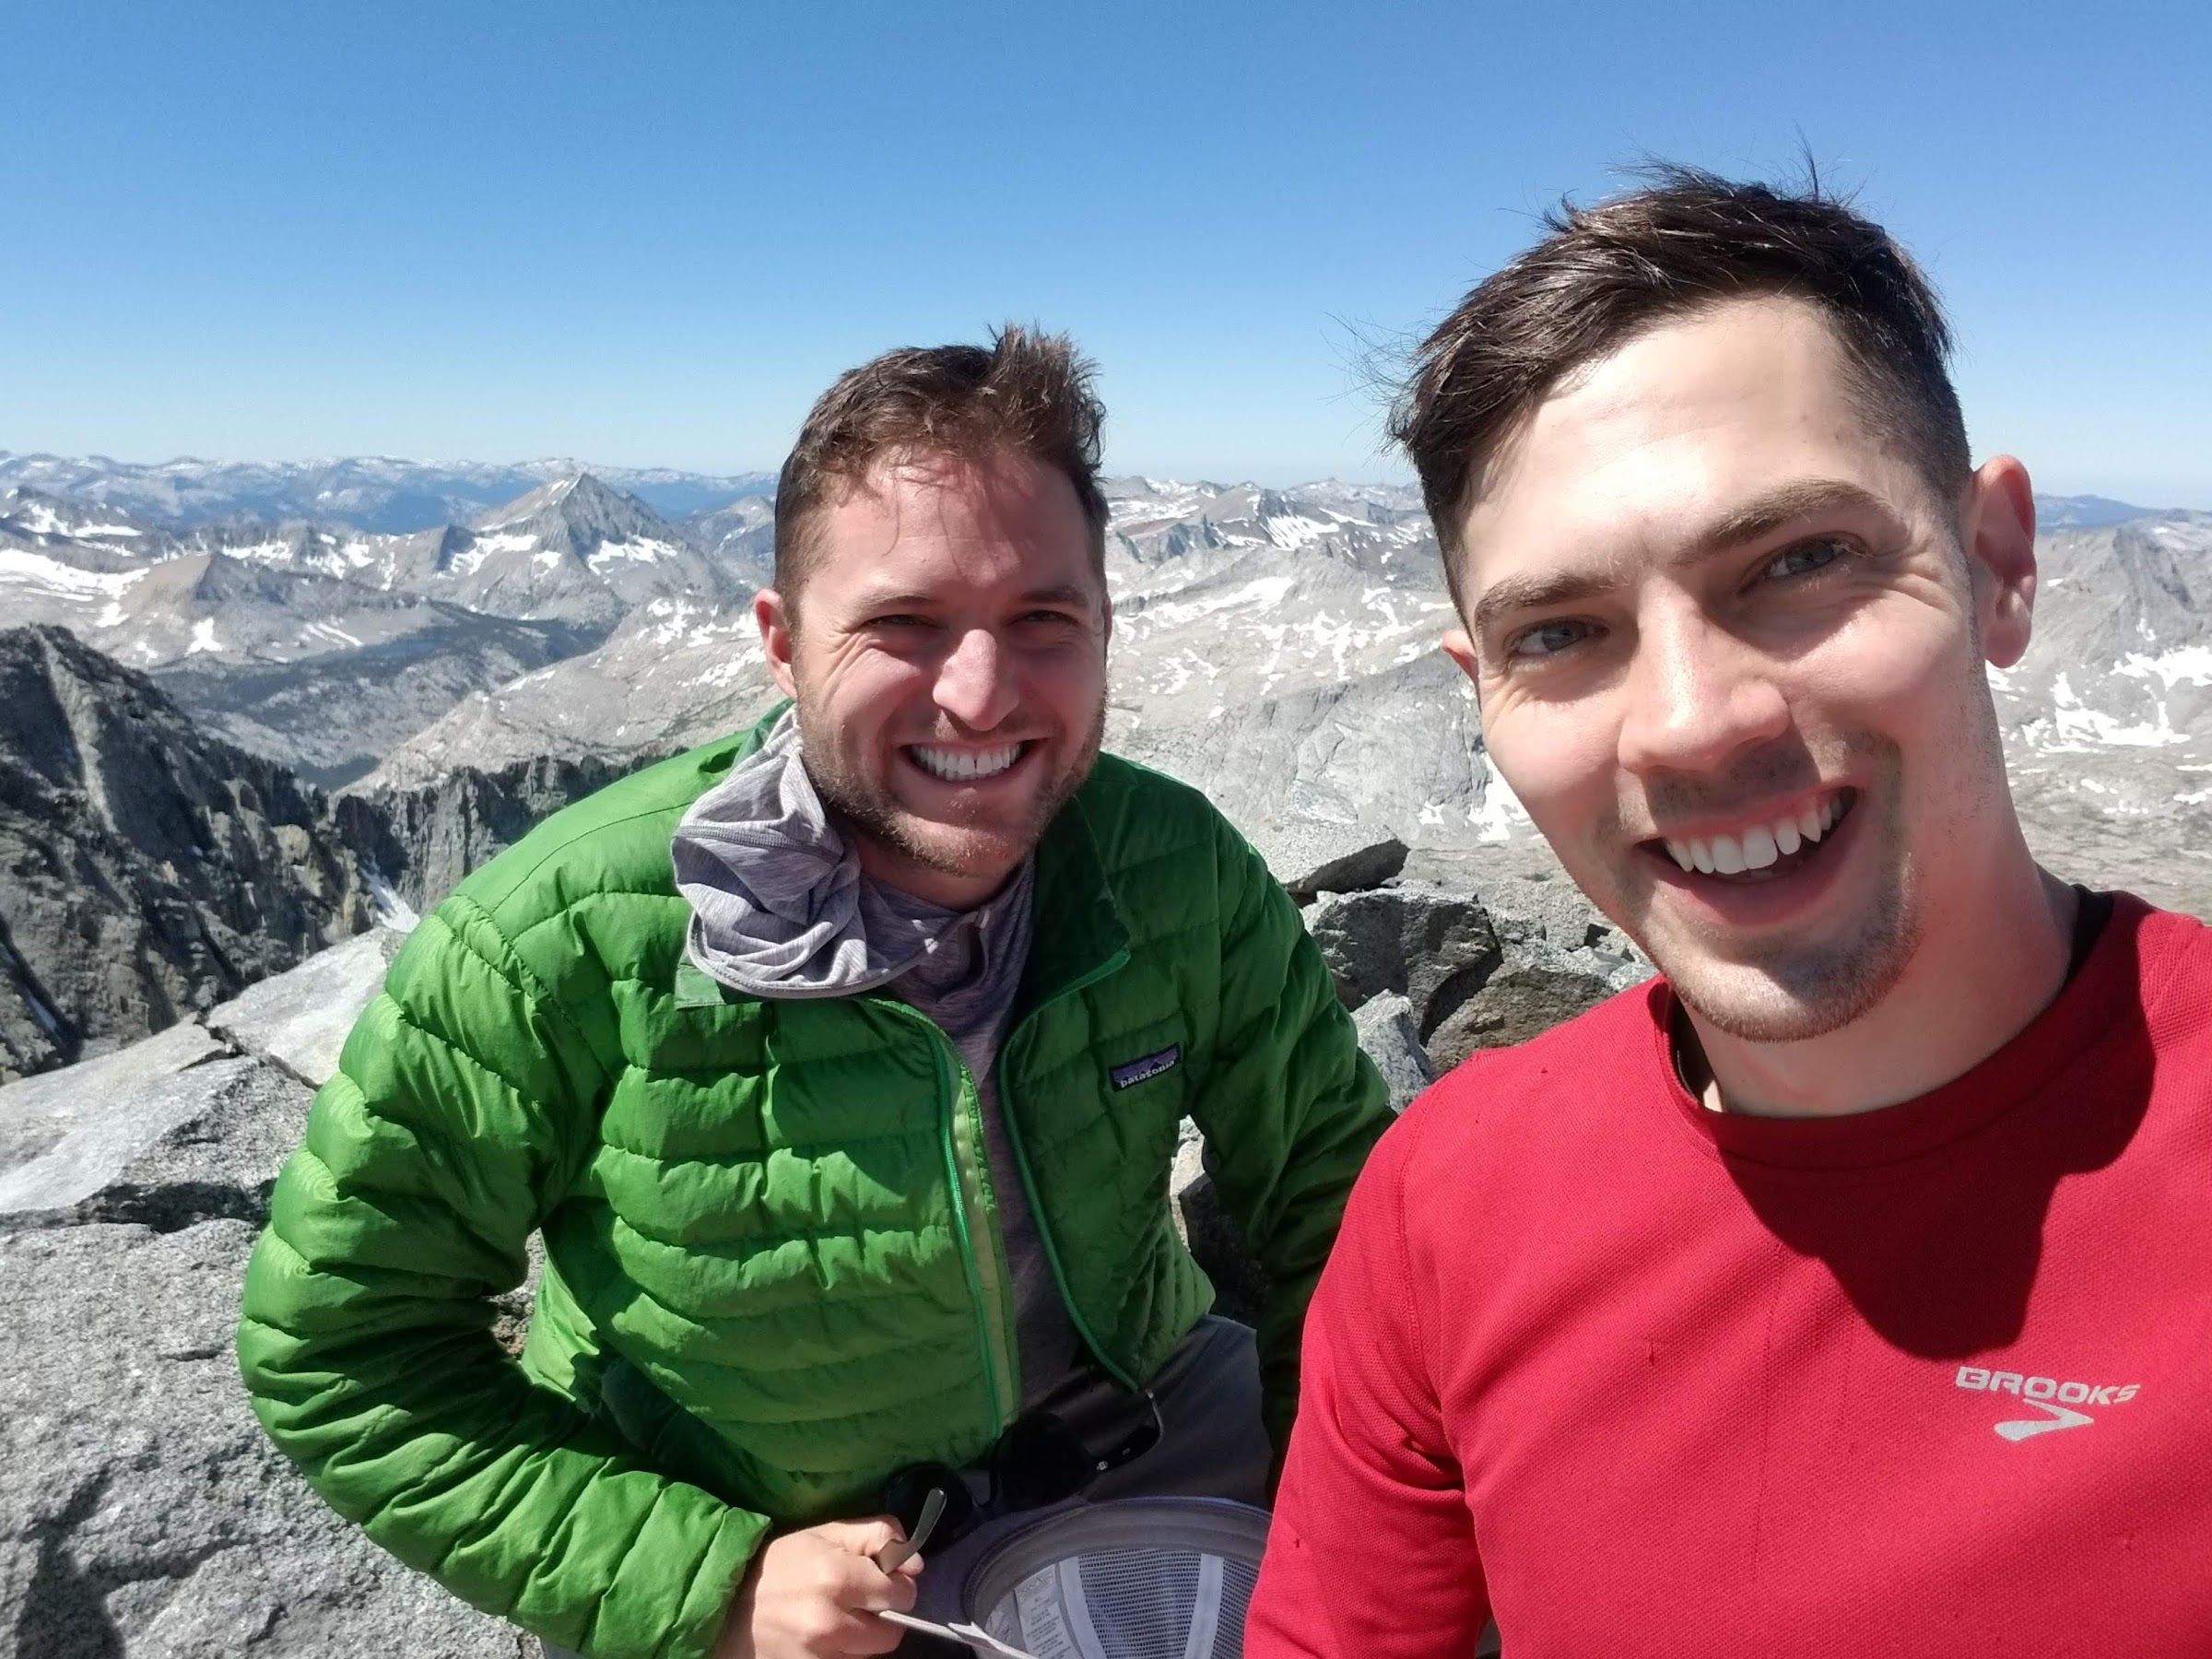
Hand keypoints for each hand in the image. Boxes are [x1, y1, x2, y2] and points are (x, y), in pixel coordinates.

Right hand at [715, 1518, 923, 1658]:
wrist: (726, 1602)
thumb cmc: (780, 1562)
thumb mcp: (826, 1532)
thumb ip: (876, 1535)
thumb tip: (914, 1560)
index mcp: (838, 1577)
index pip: (901, 1594)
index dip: (897, 1585)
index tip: (884, 1580)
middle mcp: (832, 1621)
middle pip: (891, 1633)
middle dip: (883, 1616)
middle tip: (862, 1602)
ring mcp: (819, 1654)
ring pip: (870, 1655)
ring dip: (863, 1639)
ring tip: (839, 1619)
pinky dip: (843, 1653)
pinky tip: (824, 1637)